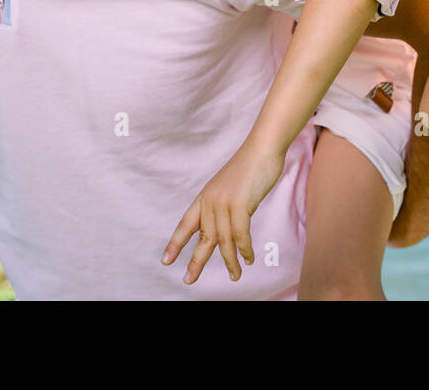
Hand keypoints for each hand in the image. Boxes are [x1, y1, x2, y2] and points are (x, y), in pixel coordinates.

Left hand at [161, 142, 284, 283]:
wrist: (262, 148)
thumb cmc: (251, 167)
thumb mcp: (230, 188)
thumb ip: (225, 207)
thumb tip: (229, 228)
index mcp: (205, 197)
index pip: (186, 224)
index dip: (176, 244)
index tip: (166, 260)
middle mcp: (210, 201)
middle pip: (203, 238)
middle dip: (196, 261)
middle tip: (189, 280)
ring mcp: (224, 203)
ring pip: (223, 241)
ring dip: (230, 261)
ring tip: (234, 275)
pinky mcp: (240, 204)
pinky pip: (240, 235)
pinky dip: (244, 250)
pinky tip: (248, 259)